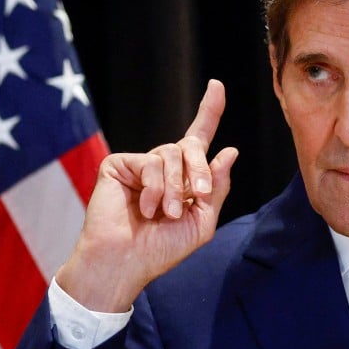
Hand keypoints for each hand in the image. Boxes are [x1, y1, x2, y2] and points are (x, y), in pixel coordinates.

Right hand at [55, 79, 238, 311]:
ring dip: (176, 187)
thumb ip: (216, 188)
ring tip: (167, 213)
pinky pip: (150, 162)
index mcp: (183, 179)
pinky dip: (154, 187)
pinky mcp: (119, 164)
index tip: (217, 86)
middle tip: (199, 196)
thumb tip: (229, 150)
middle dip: (200, 169)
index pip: (199, 138)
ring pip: (172, 154)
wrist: (125, 263)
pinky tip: (145, 208)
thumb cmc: (161, 249)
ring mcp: (140, 164)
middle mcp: (162, 166)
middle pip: (192, 145)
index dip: (210, 111)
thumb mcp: (202, 221)